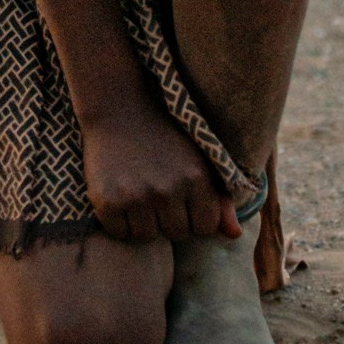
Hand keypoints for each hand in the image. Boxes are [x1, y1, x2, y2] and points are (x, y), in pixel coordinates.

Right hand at [81, 104, 241, 247]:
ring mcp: (137, 196)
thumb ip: (219, 200)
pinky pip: (120, 233)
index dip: (192, 216)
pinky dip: (118, 222)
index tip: (180, 197)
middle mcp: (168, 190)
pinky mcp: (108, 200)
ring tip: (137, 193)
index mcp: (196, 178)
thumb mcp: (196, 160)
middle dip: (168, 218)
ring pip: (147, 237)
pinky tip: (118, 198)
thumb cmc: (162, 136)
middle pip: (176, 234)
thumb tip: (234, 236)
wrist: (117, 106)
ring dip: (143, 222)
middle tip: (154, 190)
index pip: (205, 228)